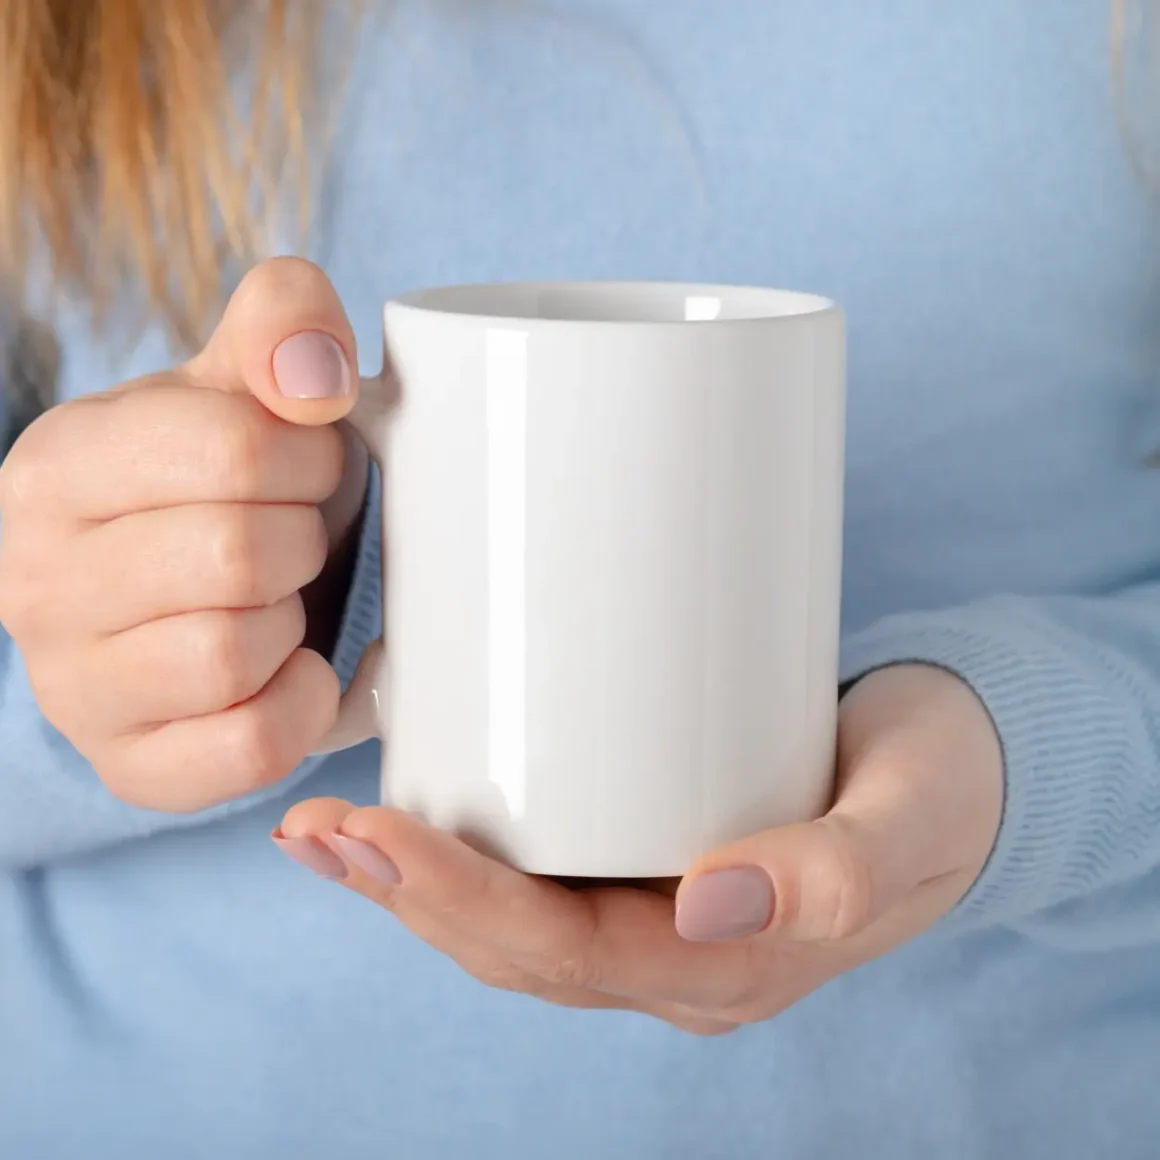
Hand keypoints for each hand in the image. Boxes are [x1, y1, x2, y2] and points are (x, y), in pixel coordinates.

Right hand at [0, 258, 367, 811]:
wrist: (199, 592)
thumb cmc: (227, 482)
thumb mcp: (246, 382)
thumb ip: (284, 326)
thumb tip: (313, 375)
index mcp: (59, 467)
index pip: (232, 450)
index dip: (309, 459)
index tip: (307, 468)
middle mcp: (35, 581)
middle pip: (235, 557)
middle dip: (303, 542)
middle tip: (300, 538)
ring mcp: (73, 687)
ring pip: (229, 656)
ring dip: (291, 623)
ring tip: (279, 600)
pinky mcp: (132, 766)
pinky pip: (247, 747)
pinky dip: (300, 705)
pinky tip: (291, 667)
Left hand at [275, 663, 1003, 1034]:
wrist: (959, 773)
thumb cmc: (939, 786)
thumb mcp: (911, 817)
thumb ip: (836, 872)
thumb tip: (714, 903)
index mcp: (730, 968)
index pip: (568, 955)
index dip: (462, 904)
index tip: (373, 836)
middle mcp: (678, 958)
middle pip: (517, 949)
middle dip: (408, 896)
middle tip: (316, 834)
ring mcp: (660, 919)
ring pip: (513, 926)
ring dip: (413, 884)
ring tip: (325, 835)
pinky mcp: (652, 865)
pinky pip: (541, 882)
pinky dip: (462, 857)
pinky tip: (406, 818)